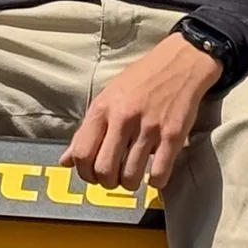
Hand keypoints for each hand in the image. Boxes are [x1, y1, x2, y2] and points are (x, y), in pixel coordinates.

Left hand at [61, 34, 222, 191]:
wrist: (181, 62)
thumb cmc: (142, 79)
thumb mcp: (108, 96)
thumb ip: (87, 130)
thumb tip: (66, 161)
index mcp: (103, 108)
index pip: (82, 153)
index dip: (84, 173)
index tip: (93, 175)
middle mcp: (124, 118)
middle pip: (104, 170)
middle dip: (107, 182)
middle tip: (114, 179)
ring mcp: (149, 128)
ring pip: (130, 176)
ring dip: (130, 184)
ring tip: (133, 176)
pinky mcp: (173, 135)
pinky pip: (159, 173)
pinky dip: (155, 182)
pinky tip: (154, 174)